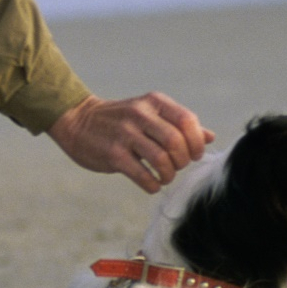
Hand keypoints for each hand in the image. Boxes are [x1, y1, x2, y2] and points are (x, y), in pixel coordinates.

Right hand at [47, 92, 214, 193]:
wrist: (77, 121)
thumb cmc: (120, 120)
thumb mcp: (150, 114)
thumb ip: (178, 124)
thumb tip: (209, 137)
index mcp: (153, 102)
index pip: (187, 120)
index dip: (196, 143)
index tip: (192, 155)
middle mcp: (140, 114)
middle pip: (176, 142)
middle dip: (183, 161)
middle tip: (176, 167)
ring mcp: (125, 134)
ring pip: (162, 160)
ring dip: (169, 175)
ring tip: (164, 177)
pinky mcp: (112, 154)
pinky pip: (142, 175)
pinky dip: (153, 185)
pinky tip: (151, 184)